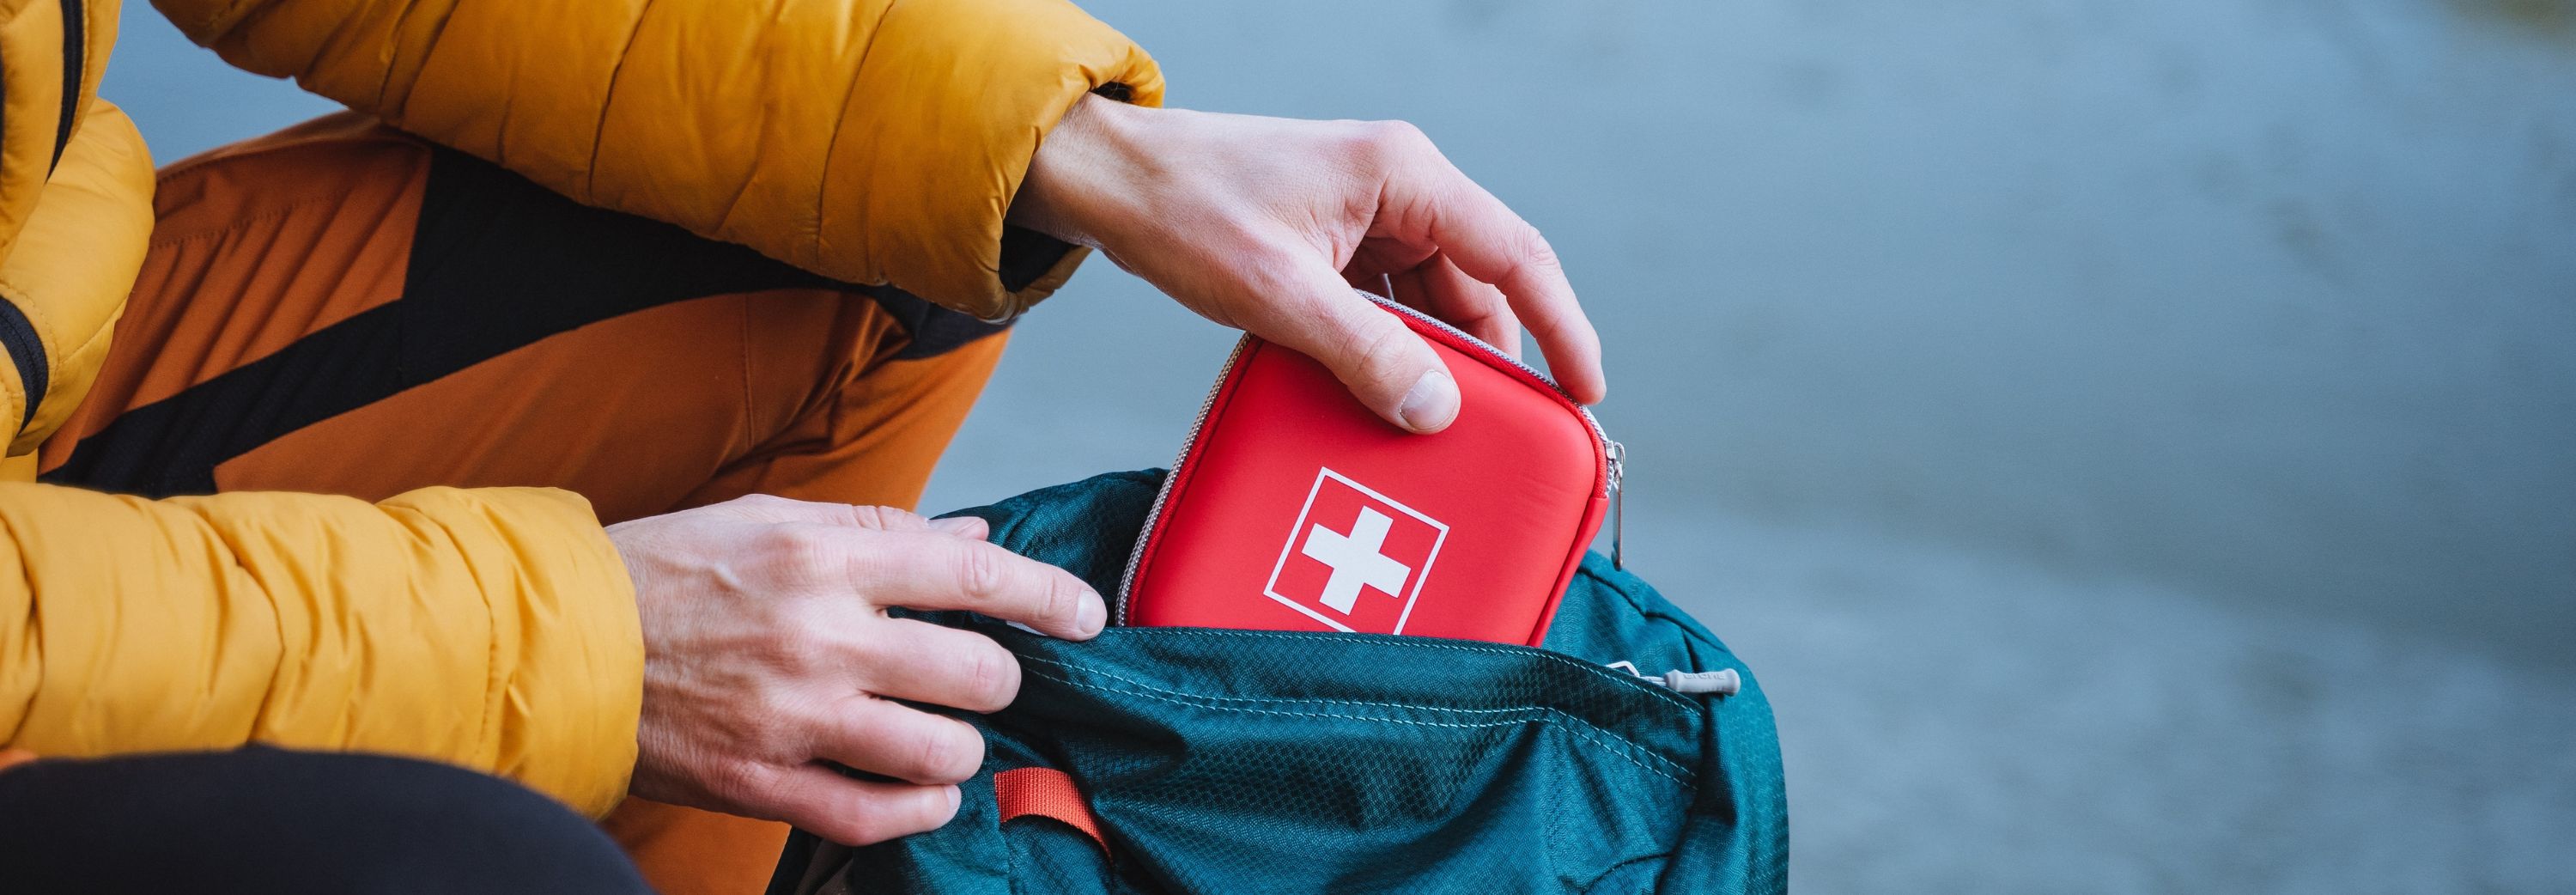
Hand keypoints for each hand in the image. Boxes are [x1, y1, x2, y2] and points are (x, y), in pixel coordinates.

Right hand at [605, 495, 1103, 844]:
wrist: (563, 642)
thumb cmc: (670, 572)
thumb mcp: (772, 521)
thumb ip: (881, 531)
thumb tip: (972, 537)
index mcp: (825, 557)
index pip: (975, 576)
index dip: (1049, 597)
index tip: (1086, 615)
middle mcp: (820, 636)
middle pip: (976, 672)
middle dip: (996, 679)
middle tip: (978, 679)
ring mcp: (794, 716)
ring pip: (940, 751)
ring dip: (959, 748)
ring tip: (942, 735)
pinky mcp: (764, 783)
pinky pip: (876, 816)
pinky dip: (919, 809)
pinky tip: (923, 791)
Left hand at [1009, 96, 1604, 433]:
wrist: (1108, 180)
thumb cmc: (1185, 210)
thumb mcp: (1278, 293)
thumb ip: (1366, 352)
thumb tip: (1438, 410)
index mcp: (1404, 175)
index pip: (1516, 255)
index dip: (1564, 327)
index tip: (1586, 393)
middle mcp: (1399, 187)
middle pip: (1479, 285)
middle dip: (1492, 362)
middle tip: (1504, 437)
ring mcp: (1367, 213)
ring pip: (1434, 301)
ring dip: (1435, 362)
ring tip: (1435, 429)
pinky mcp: (1335, 241)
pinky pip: (1389, 303)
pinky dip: (1393, 350)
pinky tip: (1382, 396)